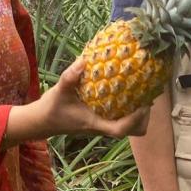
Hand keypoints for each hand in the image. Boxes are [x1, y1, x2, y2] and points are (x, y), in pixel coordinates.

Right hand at [5, 58, 151, 144]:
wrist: (43, 121)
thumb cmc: (52, 108)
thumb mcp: (60, 90)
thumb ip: (70, 76)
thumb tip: (84, 60)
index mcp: (95, 124)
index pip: (121, 130)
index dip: (135, 119)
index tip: (143, 104)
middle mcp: (103, 127)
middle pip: (133, 131)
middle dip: (143, 116)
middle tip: (147, 94)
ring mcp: (104, 125)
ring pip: (131, 127)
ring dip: (139, 113)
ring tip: (141, 91)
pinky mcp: (103, 120)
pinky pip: (124, 118)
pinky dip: (131, 109)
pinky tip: (128, 90)